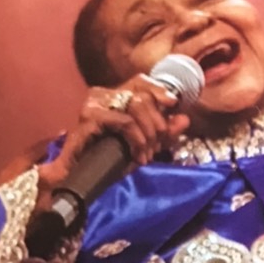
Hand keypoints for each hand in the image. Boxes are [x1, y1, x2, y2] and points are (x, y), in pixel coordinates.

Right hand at [37, 73, 190, 193]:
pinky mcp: (90, 116)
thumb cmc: (109, 162)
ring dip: (148, 134)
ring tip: (146, 156)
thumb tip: (185, 119)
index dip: (159, 90)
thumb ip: (165, 131)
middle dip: (157, 124)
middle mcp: (101, 94)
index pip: (139, 82)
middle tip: (156, 150)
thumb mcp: (145, 144)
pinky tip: (137, 154)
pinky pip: (125, 121)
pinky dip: (137, 138)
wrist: (79, 180)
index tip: (174, 104)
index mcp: (113, 96)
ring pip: (136, 105)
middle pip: (142, 95)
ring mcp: (94, 103)